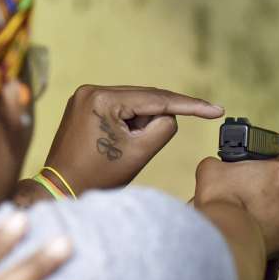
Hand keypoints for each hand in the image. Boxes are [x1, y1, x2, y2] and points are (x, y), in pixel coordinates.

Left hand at [41, 85, 223, 194]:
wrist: (61, 189)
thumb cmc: (98, 177)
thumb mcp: (139, 153)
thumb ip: (164, 127)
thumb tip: (169, 114)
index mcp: (101, 99)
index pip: (157, 99)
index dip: (190, 106)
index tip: (217, 110)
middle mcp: (90, 90)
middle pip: (143, 100)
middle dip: (152, 123)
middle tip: (138, 150)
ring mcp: (83, 96)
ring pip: (132, 104)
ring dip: (138, 125)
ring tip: (120, 151)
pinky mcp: (82, 105)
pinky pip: (118, 109)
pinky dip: (127, 124)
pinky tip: (117, 144)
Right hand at [193, 156, 278, 261]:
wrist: (224, 234)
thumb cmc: (222, 202)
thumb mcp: (211, 170)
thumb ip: (221, 165)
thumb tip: (217, 169)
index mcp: (277, 172)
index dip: (276, 168)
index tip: (268, 173)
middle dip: (269, 196)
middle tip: (248, 200)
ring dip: (271, 217)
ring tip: (249, 220)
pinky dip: (270, 236)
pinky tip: (253, 234)